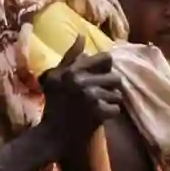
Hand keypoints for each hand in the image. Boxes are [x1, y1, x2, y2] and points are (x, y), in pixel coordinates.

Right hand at [37, 46, 123, 160]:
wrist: (53, 134)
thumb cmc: (54, 104)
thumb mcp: (55, 77)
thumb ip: (70, 57)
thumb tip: (82, 36)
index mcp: (72, 70)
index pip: (106, 58)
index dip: (106, 68)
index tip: (99, 76)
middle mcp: (82, 81)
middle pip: (115, 77)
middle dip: (110, 87)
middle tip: (99, 94)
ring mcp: (91, 97)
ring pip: (117, 94)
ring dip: (110, 101)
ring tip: (99, 106)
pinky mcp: (98, 112)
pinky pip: (116, 109)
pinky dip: (110, 114)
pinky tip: (99, 116)